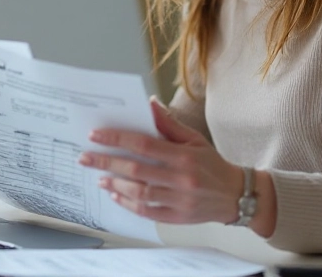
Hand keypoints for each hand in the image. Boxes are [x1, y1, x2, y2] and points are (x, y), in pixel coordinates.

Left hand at [78, 96, 243, 223]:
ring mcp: (179, 200)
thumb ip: (170, 124)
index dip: (117, 139)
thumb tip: (150, 104)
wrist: (236, 195)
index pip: (144, 144)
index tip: (96, 136)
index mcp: (184, 156)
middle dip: (107, 162)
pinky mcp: (177, 217)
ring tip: (99, 176)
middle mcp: (181, 179)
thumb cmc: (212, 165)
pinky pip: (147, 211)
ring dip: (115, 183)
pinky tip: (115, 194)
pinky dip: (128, 203)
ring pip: (139, 191)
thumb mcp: (194, 140)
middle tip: (85, 157)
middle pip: (136, 169)